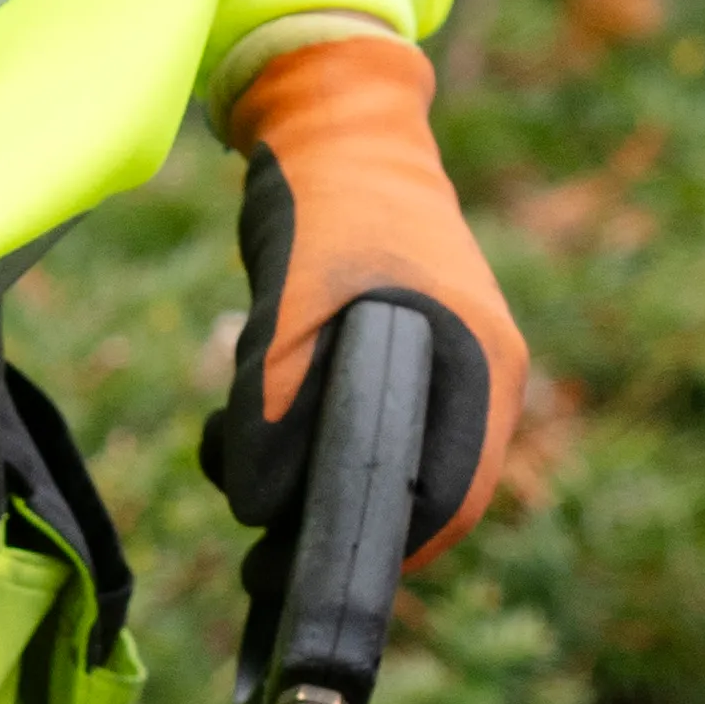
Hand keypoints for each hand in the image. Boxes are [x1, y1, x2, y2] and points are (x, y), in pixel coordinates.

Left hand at [197, 25, 530, 567]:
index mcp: (479, 367)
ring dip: (290, 484)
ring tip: (225, 459)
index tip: (313, 577)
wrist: (330, 126)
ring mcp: (431, 369)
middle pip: (411, 495)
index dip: (387, 553)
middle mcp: (468, 376)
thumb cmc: (326, 207)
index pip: (452, 500)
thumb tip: (258, 506)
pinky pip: (341, 434)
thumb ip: (274, 410)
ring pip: (366, 468)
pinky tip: (230, 428)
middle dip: (328, 524)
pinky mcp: (383, 361)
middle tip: (255, 559)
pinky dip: (283, 444)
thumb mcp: (291, 310)